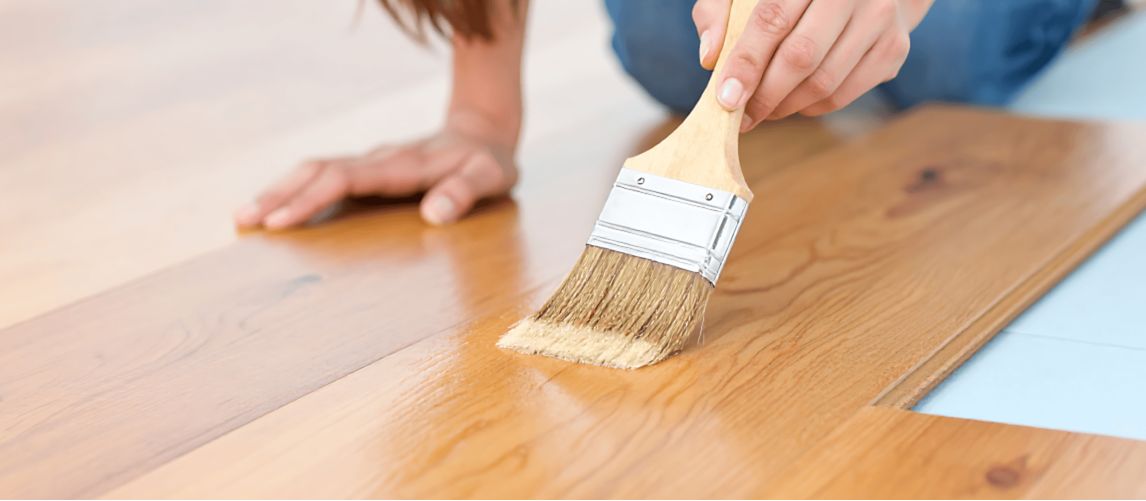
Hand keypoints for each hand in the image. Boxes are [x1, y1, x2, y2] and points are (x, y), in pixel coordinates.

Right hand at [233, 109, 518, 228]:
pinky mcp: (368, 171)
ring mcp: (370, 164)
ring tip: (244, 218)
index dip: (311, 199)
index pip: (345, 178)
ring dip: (279, 191)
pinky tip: (275, 210)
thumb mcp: (490, 177)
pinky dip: (295, 192)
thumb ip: (465, 192)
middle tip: (242, 221)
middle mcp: (377, 161)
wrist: (483, 133)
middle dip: (278, 194)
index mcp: (401, 165)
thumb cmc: (488, 162)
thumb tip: (434, 216)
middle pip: (317, 170)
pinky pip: (324, 178)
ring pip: (315, 170)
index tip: (281, 222)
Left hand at [693, 0, 931, 129]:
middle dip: (764, 95)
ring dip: (785, 106)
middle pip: (801, 57)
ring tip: (764, 109)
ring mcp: (880, 19)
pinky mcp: (894, 49)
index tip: (726, 98)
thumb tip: (709, 57)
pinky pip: (843, 94)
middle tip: (741, 115)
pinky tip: (793, 101)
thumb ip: (718, 12)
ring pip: (824, 82)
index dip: (746, 62)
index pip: (771, 19)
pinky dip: (811, 107)